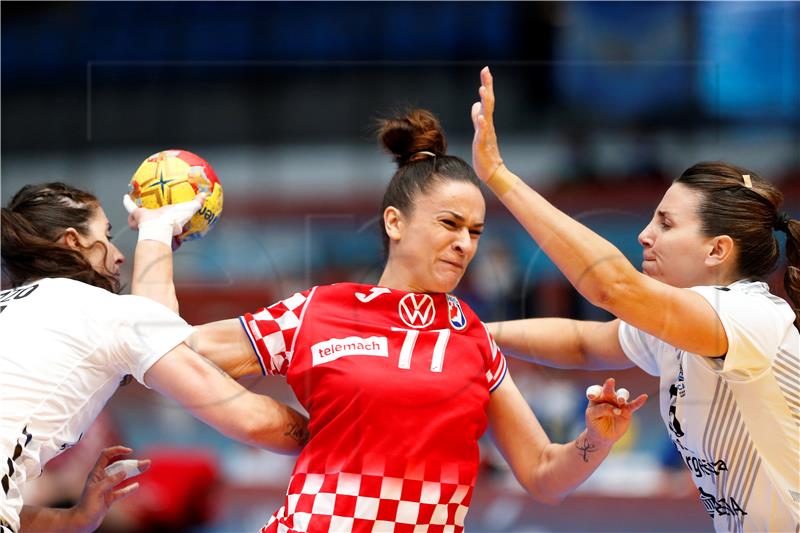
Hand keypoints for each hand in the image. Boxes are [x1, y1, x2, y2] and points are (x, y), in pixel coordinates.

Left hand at [72, 446, 149, 532]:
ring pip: (122, 477)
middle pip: (119, 466)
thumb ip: (110, 481)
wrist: (82, 522)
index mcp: (96, 474)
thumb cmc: (86, 506)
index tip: (130, 451)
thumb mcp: (97, 491)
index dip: (117, 450)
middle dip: (132, 463)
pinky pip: (121, 491)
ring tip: (145, 468)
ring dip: (134, 473)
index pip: (106, 455)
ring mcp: (106, 488)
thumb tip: (124, 472)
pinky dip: (129, 488)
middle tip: (145, 463)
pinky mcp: (109, 498)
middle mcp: (102, 479)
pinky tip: (136, 486)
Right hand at [123, 192, 205, 233]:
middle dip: (156, 215)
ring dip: (140, 214)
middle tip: (155, 210)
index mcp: (170, 218)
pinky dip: (127, 202)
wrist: (158, 226)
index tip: (172, 211)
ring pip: (143, 217)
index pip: (173, 217)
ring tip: (139, 206)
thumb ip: (197, 202)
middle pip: (157, 217)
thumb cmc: (174, 219)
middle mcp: (159, 220)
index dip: (173, 214)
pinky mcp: (137, 215)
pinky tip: (125, 196)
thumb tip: (204, 195)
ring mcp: (147, 219)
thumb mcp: (189, 209)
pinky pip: (130, 208)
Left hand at [471, 66, 503, 181]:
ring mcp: (486, 134)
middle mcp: (488, 125)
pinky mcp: (483, 145)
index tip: (486, 69)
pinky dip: (482, 125)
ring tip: (482, 89)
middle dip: (487, 86)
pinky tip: (481, 118)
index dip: (486, 85)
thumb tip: (476, 105)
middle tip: (486, 70)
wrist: (492, 172)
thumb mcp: (479, 133)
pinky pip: (483, 134)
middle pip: (488, 102)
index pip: (487, 100)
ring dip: (485, 102)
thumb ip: (477, 119)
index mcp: (486, 122)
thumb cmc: (485, 154)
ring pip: (486, 115)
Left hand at [584, 378, 646, 446]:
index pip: (595, 390)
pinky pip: (633, 405)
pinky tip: (644, 397)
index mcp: (597, 396)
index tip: (591, 396)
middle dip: (609, 386)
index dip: (593, 392)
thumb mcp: (592, 416)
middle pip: (609, 389)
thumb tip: (617, 410)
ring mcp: (618, 403)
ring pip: (622, 395)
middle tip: (610, 381)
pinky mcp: (627, 411)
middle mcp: (608, 397)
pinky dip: (639, 401)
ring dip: (621, 396)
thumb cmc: (594, 422)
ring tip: (620, 400)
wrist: (602, 436)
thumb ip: (601, 409)